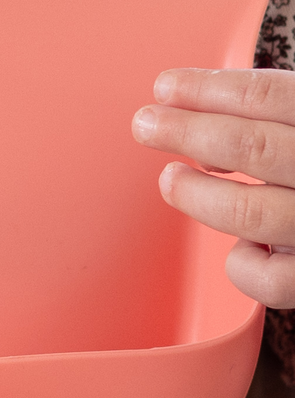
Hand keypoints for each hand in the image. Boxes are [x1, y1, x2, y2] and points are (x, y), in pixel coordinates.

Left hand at [132, 68, 294, 307]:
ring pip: (252, 214)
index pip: (271, 95)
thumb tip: (209, 118)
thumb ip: (288, 118)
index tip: (167, 87)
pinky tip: (240, 247)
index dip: (210, 90)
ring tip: (172, 179)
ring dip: (199, 196)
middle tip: (146, 124)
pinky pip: (273, 280)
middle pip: (253, 148)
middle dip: (188, 133)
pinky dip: (242, 263)